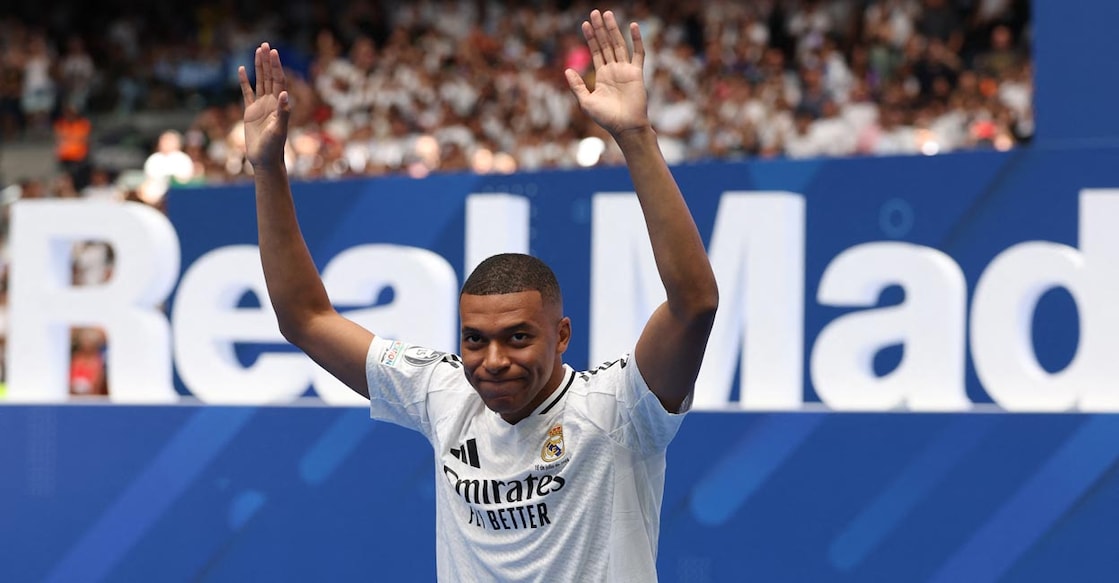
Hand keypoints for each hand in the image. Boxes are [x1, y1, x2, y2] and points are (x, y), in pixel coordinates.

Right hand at [238, 43, 290, 170]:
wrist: (264, 159)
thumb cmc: (274, 146)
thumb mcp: (279, 129)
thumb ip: (282, 112)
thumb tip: (283, 94)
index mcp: (279, 105)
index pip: (278, 81)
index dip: (275, 66)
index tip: (273, 52)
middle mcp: (271, 102)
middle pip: (269, 77)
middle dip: (267, 61)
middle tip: (265, 45)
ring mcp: (261, 106)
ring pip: (259, 82)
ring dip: (258, 67)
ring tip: (257, 51)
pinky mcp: (250, 112)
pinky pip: (247, 93)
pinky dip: (244, 81)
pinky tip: (241, 70)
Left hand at [565, 10, 649, 138]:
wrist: (624, 127)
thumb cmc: (606, 118)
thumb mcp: (585, 102)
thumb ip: (577, 86)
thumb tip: (567, 70)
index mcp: (602, 76)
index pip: (595, 51)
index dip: (590, 38)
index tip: (584, 24)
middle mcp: (614, 70)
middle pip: (606, 44)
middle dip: (600, 29)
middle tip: (595, 12)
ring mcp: (625, 70)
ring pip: (618, 44)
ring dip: (613, 29)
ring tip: (607, 14)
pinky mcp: (636, 73)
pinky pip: (638, 53)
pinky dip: (637, 40)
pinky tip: (633, 26)